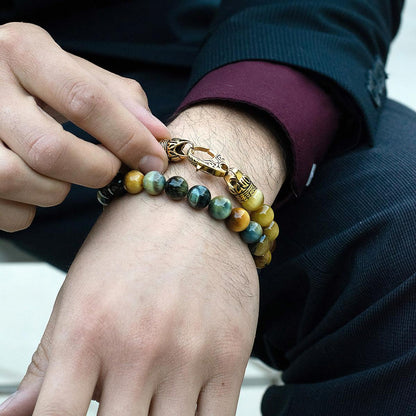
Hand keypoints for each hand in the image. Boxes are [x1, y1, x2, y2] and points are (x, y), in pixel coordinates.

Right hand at [0, 22, 168, 231]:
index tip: (155, 160)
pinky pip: (8, 210)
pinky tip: (34, 186)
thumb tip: (159, 136)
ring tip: (62, 173)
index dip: (127, 137)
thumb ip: (120, 100)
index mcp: (23, 52)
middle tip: (108, 169)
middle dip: (95, 170)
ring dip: (58, 190)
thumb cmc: (41, 85)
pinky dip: (31, 209)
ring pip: (23, 181)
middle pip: (51, 150)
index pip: (85, 99)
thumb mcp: (77, 75)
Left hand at [0, 104, 285, 415]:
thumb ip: (47, 360)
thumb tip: (12, 414)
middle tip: (117, 404)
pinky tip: (180, 405)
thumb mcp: (77, 290)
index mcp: (86, 331)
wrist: (193, 205)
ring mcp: (190, 355)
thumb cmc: (133, 240)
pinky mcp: (231, 354)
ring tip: (147, 402)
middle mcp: (138, 348)